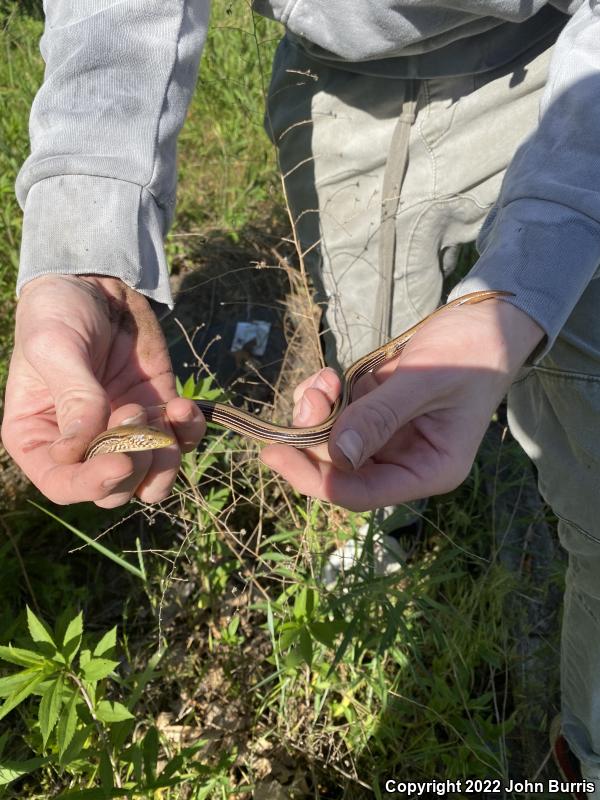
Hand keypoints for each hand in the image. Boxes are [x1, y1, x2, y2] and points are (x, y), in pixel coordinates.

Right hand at [1, 275, 204, 506]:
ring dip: (165, 458)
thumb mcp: (55, 348)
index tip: (120, 461)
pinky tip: (183, 405)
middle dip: (133, 462)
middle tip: (135, 414)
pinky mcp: (158, 411)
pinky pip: (182, 442)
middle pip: (114, 489)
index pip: (63, 484)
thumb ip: (73, 397)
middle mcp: (83, 445)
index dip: (92, 484)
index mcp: (39, 437)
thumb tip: (78, 451)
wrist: (96, 281)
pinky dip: (189, 432)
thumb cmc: (58, 312)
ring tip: (161, 411)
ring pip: (152, 479)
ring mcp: (124, 431)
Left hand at [261, 298, 543, 510]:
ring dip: (314, 413)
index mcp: (428, 469)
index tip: (277, 453)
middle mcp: (403, 461)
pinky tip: (327, 376)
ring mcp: (385, 437)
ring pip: (328, 442)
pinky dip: (320, 397)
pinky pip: (333, 416)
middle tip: (309, 397)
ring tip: (324, 379)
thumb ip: (382, 415)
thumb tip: (339, 454)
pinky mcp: (372, 412)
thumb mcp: (427, 379)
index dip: (317, 479)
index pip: (362, 493)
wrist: (484, 322)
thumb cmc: (472, 351)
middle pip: (338, 470)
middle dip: (311, 437)